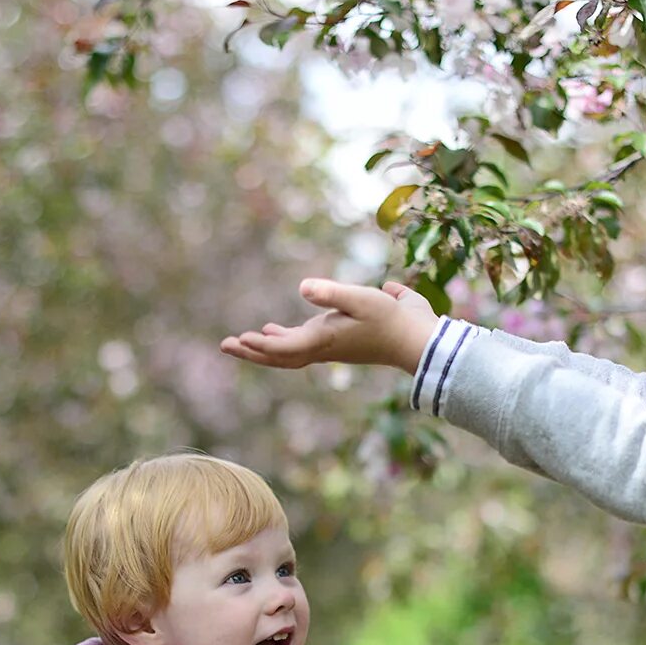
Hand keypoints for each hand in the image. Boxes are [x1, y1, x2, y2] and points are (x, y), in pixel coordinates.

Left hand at [220, 278, 439, 373]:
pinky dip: (284, 341)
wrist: (419, 341)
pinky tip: (275, 330)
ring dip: (265, 347)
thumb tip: (302, 287)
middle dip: (253, 352)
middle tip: (226, 345)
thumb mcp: (363, 299)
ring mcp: (330, 345)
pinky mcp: (338, 340)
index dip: (260, 346)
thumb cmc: (393, 319)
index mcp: (324, 340)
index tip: (238, 340)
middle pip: (280, 356)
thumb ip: (332, 292)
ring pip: (289, 352)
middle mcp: (323, 347)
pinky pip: (302, 345)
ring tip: (243, 340)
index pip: (284, 348)